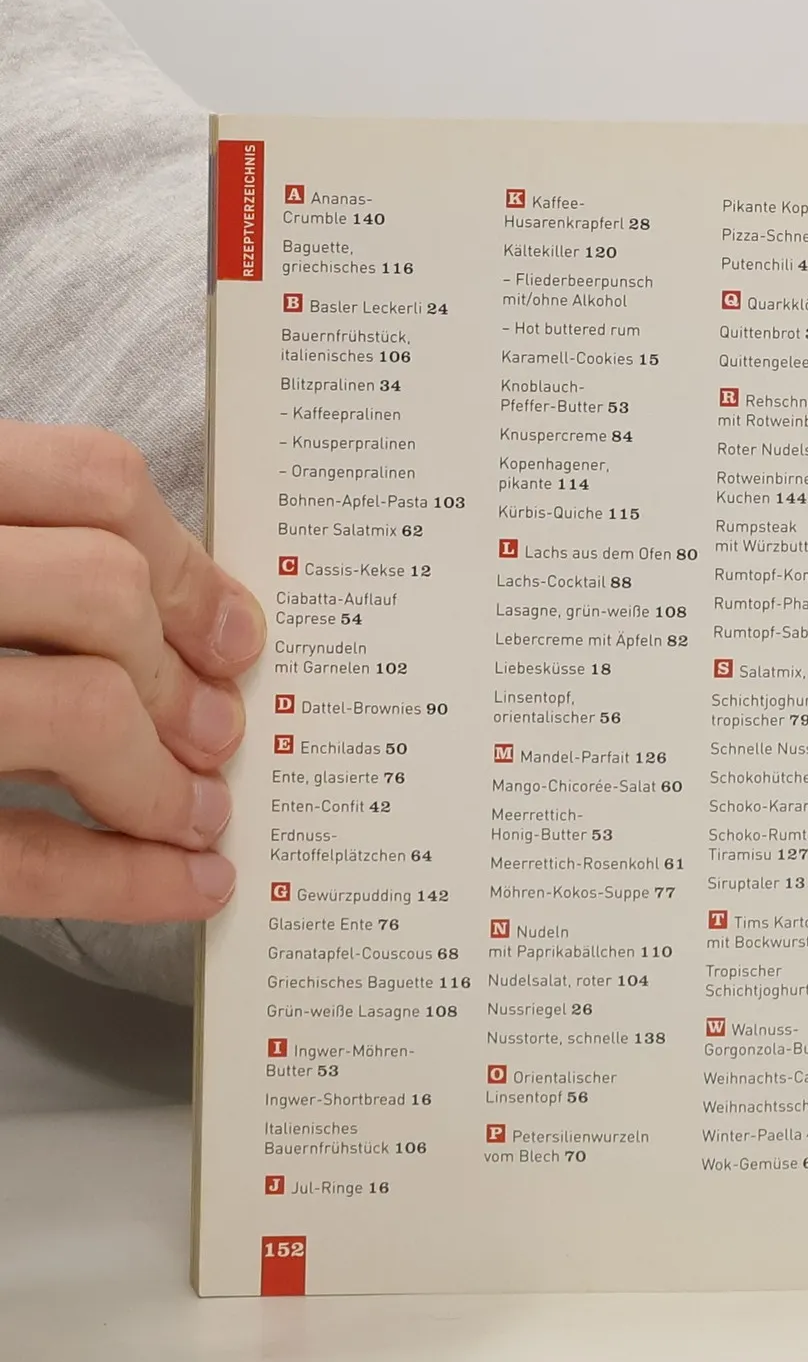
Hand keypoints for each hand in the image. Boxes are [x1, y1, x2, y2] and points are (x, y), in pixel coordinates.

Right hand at [0, 422, 262, 920]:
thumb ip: (13, 560)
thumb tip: (196, 629)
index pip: (89, 479)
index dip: (185, 562)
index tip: (231, 633)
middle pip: (102, 590)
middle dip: (178, 674)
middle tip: (217, 731)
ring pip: (74, 709)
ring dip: (160, 777)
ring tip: (194, 810)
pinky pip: (11, 853)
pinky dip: (121, 878)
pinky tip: (188, 883)